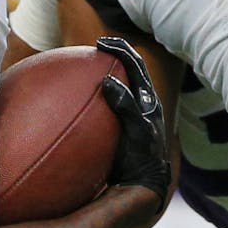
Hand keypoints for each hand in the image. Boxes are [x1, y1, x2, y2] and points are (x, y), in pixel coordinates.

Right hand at [97, 36, 169, 210]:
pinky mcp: (123, 125)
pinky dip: (99, 92)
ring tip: (90, 63)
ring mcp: (133, 114)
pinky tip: (79, 97)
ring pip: (124, 84)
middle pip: (132, 70)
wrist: (144, 183)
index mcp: (149, 101)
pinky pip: (112, 102)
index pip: (136, 67)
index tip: (100, 44)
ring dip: (110, 70)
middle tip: (97, 46)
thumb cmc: (141, 159)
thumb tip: (108, 80)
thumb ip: (126, 106)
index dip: (121, 51)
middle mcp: (143, 104)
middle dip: (117, 54)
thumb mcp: (137, 131)